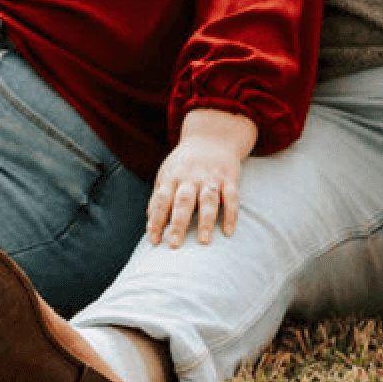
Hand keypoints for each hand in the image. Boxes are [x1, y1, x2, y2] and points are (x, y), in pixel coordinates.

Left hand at [147, 109, 255, 247]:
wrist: (212, 137)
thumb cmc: (184, 163)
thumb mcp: (167, 174)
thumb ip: (159, 197)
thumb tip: (150, 220)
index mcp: (172, 177)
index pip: (161, 201)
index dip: (156, 221)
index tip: (154, 241)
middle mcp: (190, 178)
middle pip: (183, 202)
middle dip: (178, 223)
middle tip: (174, 245)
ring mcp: (211, 178)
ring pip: (208, 200)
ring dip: (206, 221)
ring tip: (204, 241)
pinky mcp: (230, 178)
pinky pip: (232, 197)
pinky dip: (231, 214)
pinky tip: (228, 232)